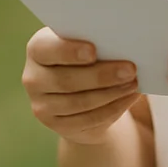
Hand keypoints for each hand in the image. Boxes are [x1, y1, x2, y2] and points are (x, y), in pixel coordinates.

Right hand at [22, 27, 138, 144]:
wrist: (76, 90)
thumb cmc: (83, 56)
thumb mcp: (82, 44)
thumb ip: (93, 41)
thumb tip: (121, 44)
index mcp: (37, 49)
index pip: (45, 49)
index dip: (68, 51)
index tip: (93, 51)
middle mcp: (33, 78)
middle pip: (66, 80)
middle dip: (101, 76)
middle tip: (130, 69)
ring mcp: (42, 105)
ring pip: (79, 103)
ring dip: (111, 93)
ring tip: (134, 83)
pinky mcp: (57, 125)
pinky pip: (88, 119)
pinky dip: (113, 108)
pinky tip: (129, 97)